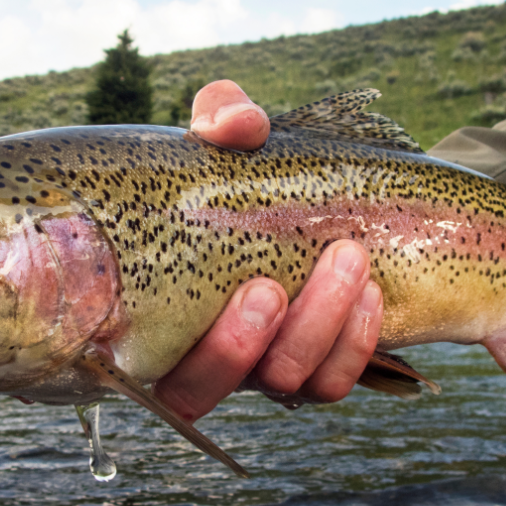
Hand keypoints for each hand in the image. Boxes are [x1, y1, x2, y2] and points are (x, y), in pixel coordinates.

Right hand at [153, 81, 382, 421]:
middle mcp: (198, 351)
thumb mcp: (234, 135)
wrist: (322, 199)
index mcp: (156, 305)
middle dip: (238, 345)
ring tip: (346, 260)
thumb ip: (224, 115)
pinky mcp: (312, 371)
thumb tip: (236, 126)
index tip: (218, 289)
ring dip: (313, 330)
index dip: (163, 344)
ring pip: (278, 383)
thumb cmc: (253, 169)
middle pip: (199, 390)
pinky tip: (370, 293)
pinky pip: (328, 384)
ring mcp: (258, 367)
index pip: (134, 360)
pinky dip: (352, 345)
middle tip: (269, 286)